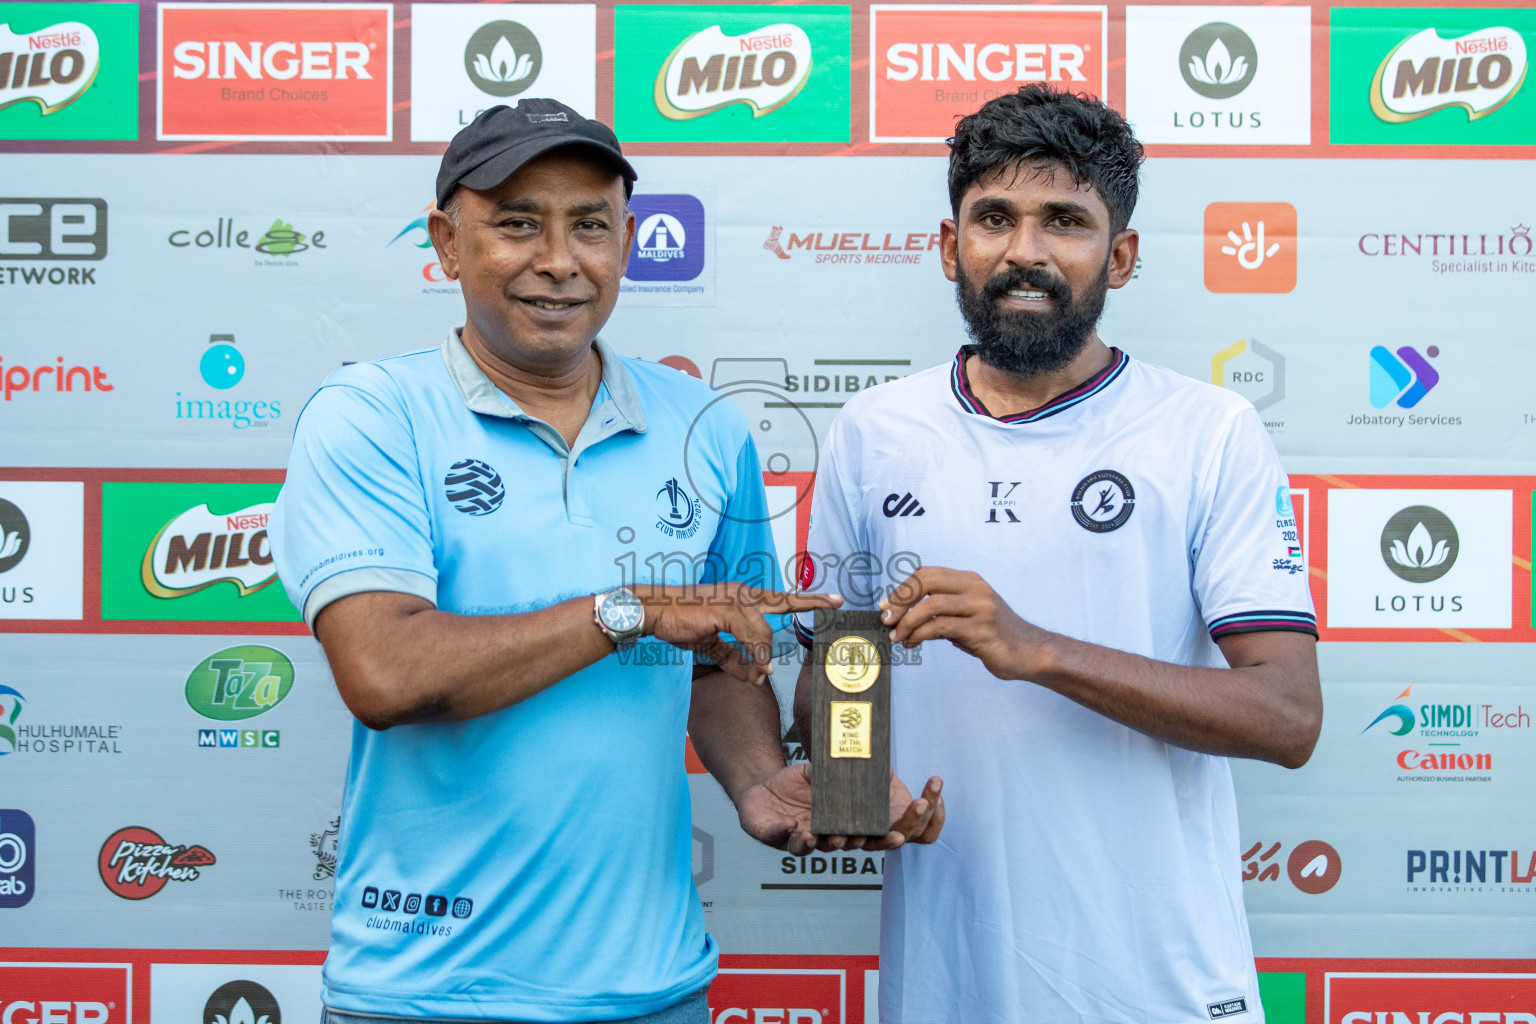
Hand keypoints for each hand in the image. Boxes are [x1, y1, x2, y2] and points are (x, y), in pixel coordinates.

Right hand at [638, 582, 839, 683]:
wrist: (655, 611)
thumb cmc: (681, 622)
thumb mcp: (713, 645)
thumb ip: (736, 659)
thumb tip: (757, 676)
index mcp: (742, 597)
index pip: (780, 599)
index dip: (806, 600)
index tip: (831, 600)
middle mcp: (743, 593)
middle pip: (784, 601)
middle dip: (813, 602)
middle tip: (838, 603)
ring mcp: (735, 599)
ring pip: (765, 632)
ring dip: (764, 657)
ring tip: (760, 673)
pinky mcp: (726, 610)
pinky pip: (752, 637)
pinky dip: (757, 655)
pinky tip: (757, 668)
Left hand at [735, 762, 944, 856]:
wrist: (761, 785)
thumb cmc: (797, 783)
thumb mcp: (822, 773)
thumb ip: (845, 772)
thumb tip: (883, 764)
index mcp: (839, 824)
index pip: (866, 836)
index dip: (882, 839)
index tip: (899, 835)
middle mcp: (821, 836)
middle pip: (842, 847)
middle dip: (854, 843)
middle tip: (862, 836)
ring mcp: (795, 838)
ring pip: (810, 848)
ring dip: (820, 844)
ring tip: (828, 837)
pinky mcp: (771, 835)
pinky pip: (778, 837)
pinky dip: (785, 833)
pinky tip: (792, 826)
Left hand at [881, 567, 1046, 680]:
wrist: (1029, 653)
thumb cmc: (993, 636)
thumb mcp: (965, 618)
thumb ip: (938, 613)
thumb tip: (900, 618)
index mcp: (969, 581)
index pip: (928, 573)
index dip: (903, 588)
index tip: (886, 607)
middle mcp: (975, 588)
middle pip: (927, 581)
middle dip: (901, 600)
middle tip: (887, 620)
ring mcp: (980, 607)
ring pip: (931, 605)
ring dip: (907, 623)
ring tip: (897, 637)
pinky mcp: (982, 629)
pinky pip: (940, 627)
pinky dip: (919, 635)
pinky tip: (913, 644)